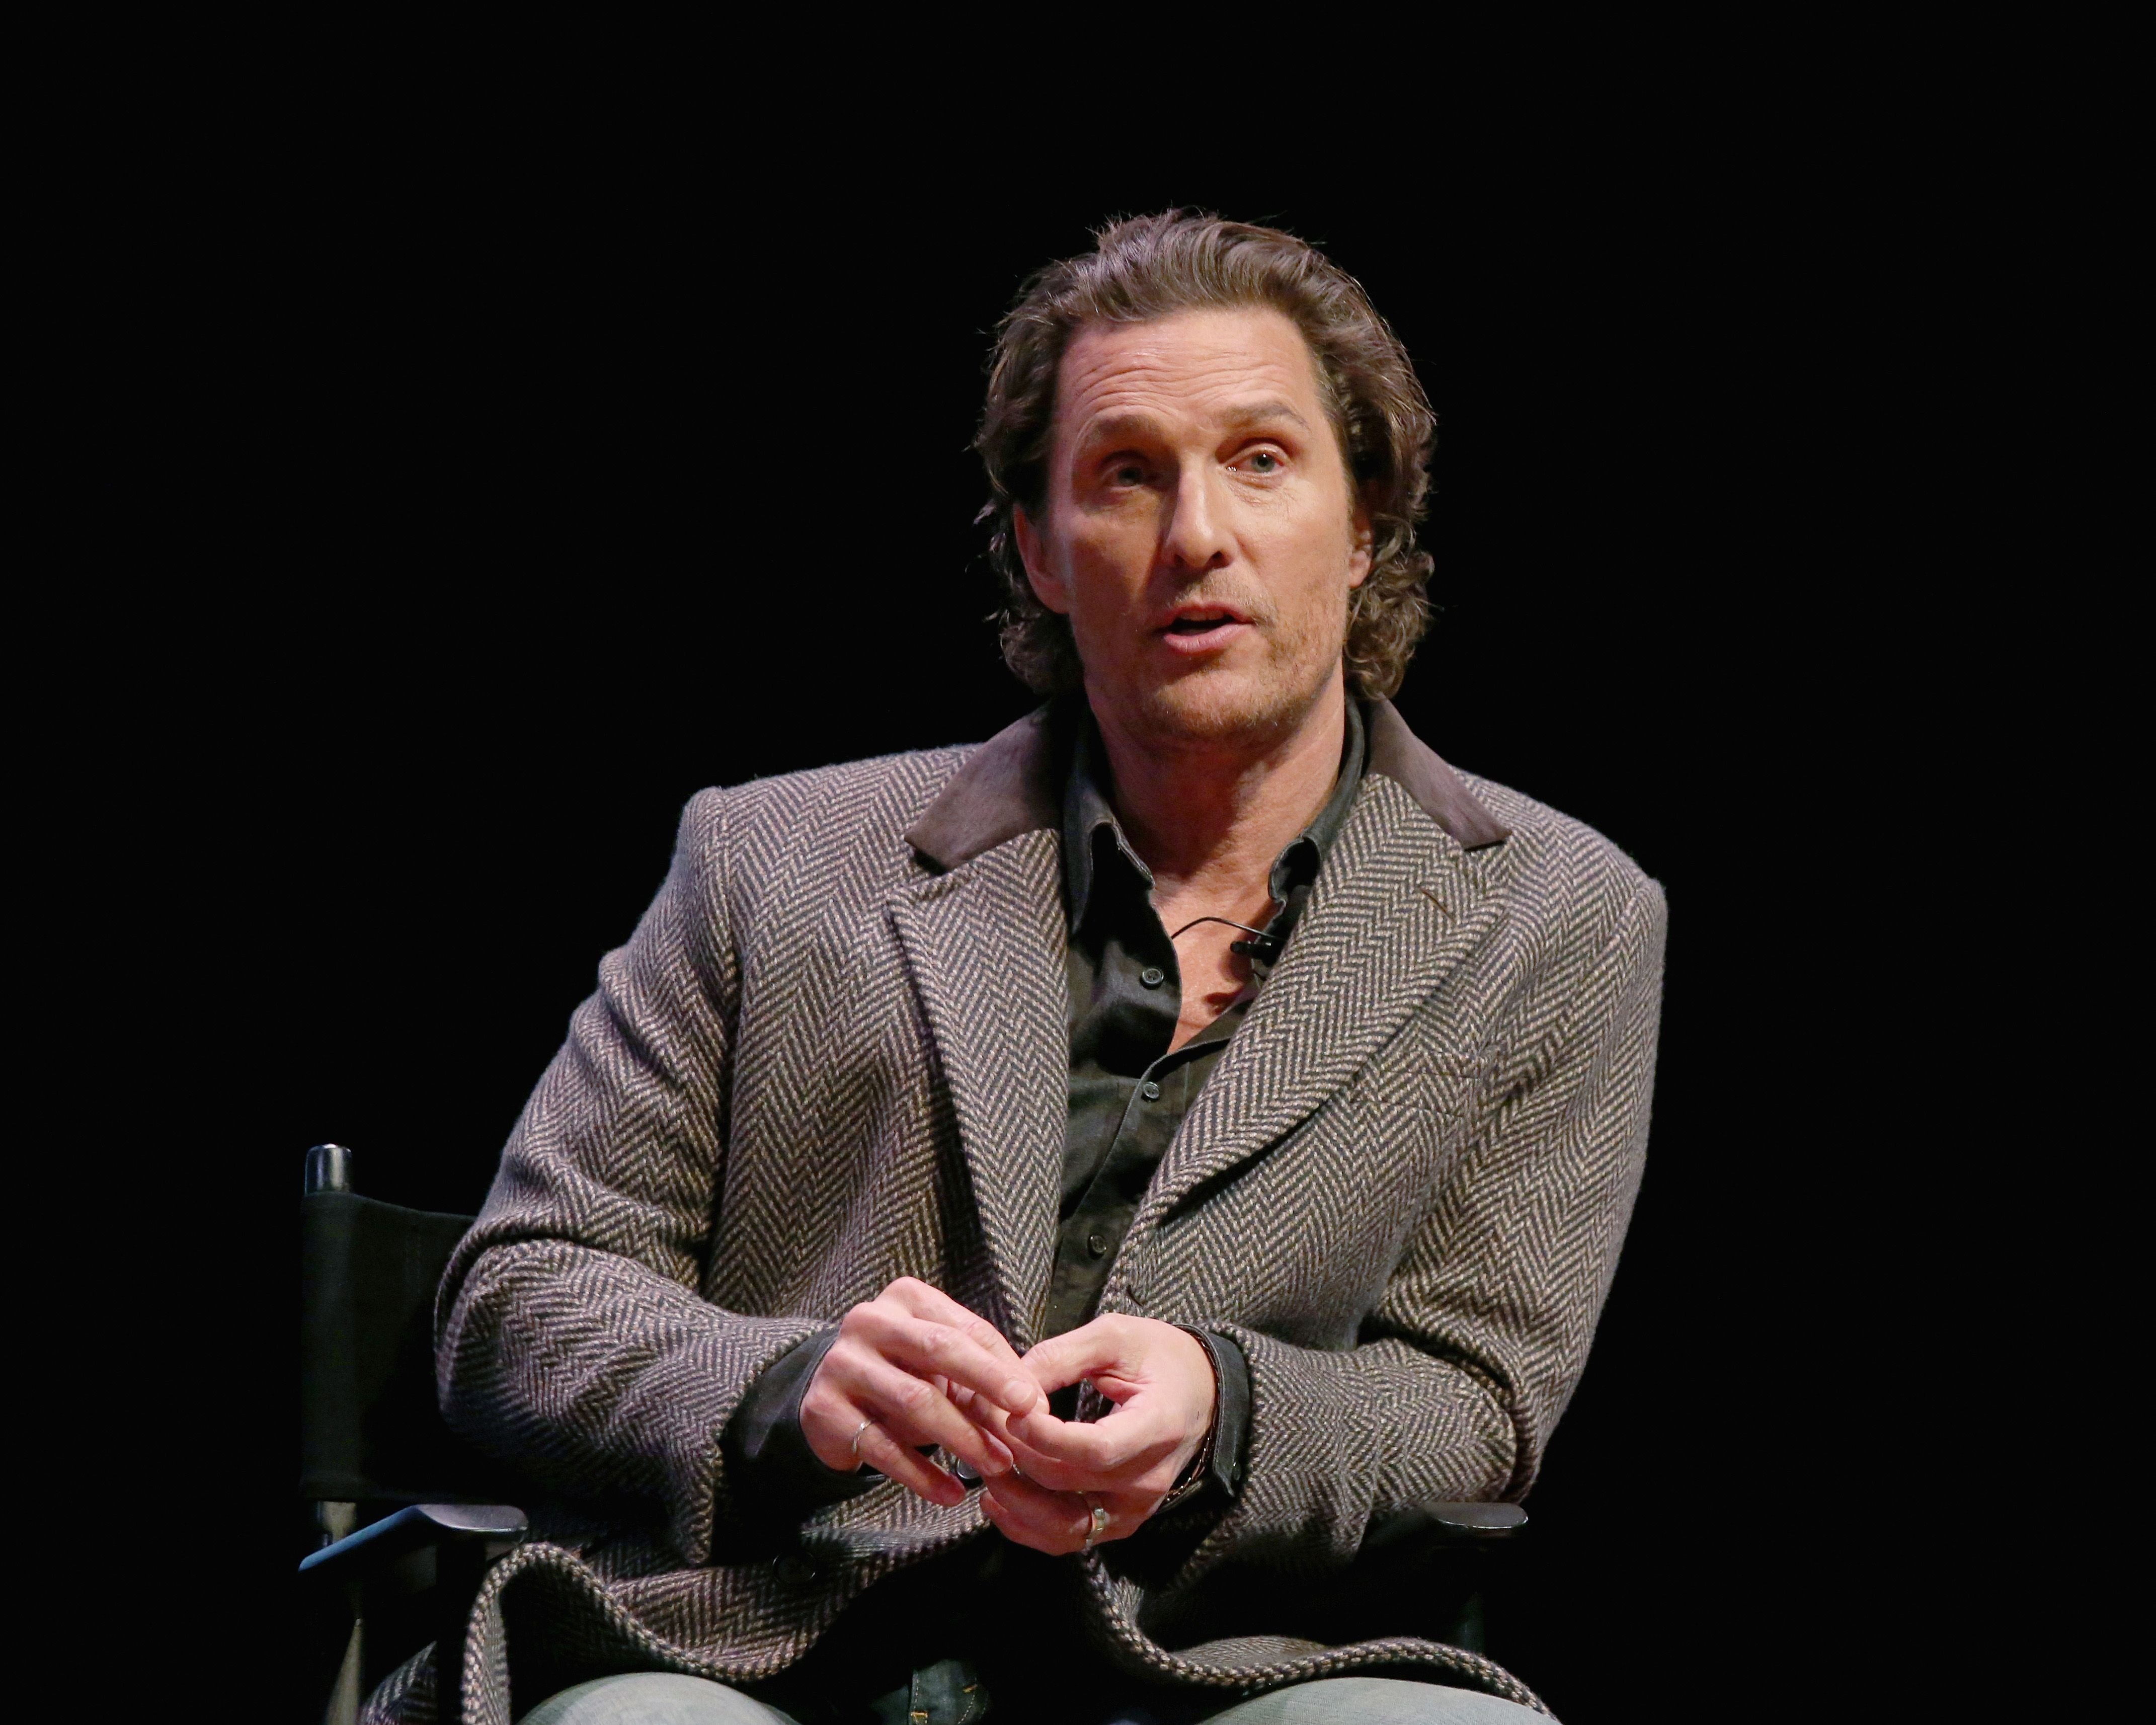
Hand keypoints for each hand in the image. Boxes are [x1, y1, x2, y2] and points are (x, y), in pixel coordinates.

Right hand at [800, 1277, 1040, 1507]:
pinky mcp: (824, 1408)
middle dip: (988, 1385)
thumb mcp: (942, 1366)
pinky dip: (921, 1473)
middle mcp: (870, 1321)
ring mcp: (843, 1363)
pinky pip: (882, 1446)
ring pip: (914, 1400)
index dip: (1004, 1367)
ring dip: (962, 1437)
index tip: (1036, 1403)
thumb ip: (985, 1377)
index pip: (965, 1329)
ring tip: (997, 1465)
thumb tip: (1036, 1409)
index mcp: (906, 1298)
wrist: (830, 1398)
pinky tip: (951, 1493)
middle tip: (1025, 1419)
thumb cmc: (903, 1374)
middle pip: (939, 1350)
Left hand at [974, 1316, 1215, 1554]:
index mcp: (1157, 1426)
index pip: (1097, 1448)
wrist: (1200, 1392)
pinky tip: (999, 1499)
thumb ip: (1063, 1356)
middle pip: (1070, 1482)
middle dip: (1017, 1454)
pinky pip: (1069, 1537)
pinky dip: (1027, 1526)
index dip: (1046, 1437)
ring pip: (1064, 1525)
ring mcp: (1135, 1508)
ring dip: (1015, 1499)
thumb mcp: (1115, 1336)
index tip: (1011, 1413)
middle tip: (981, 1421)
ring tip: (984, 1462)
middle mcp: (1149, 1478)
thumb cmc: (1159, 1357)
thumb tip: (1010, 1381)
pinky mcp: (1120, 1521)